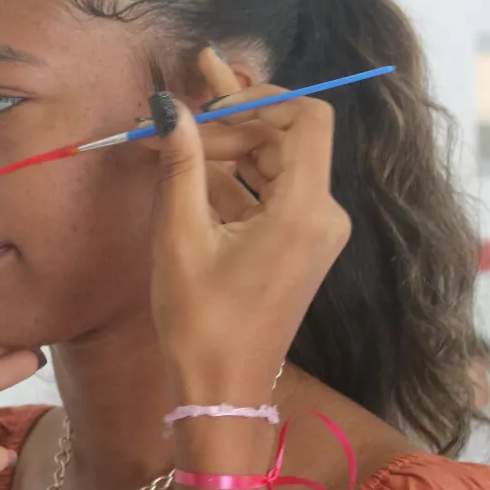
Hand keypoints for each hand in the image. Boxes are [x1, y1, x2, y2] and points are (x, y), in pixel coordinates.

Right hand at [147, 48, 350, 398]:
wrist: (222, 390)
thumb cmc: (201, 322)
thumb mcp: (181, 235)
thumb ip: (180, 162)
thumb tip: (168, 106)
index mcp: (304, 211)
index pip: (306, 118)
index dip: (259, 98)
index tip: (208, 104)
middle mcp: (321, 216)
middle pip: (284, 137)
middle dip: (227, 122)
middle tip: (169, 118)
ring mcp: (311, 231)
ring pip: (274, 162)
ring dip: (225, 146)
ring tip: (170, 131)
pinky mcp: (295, 244)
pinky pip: (268, 192)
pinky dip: (230, 177)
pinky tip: (185, 164)